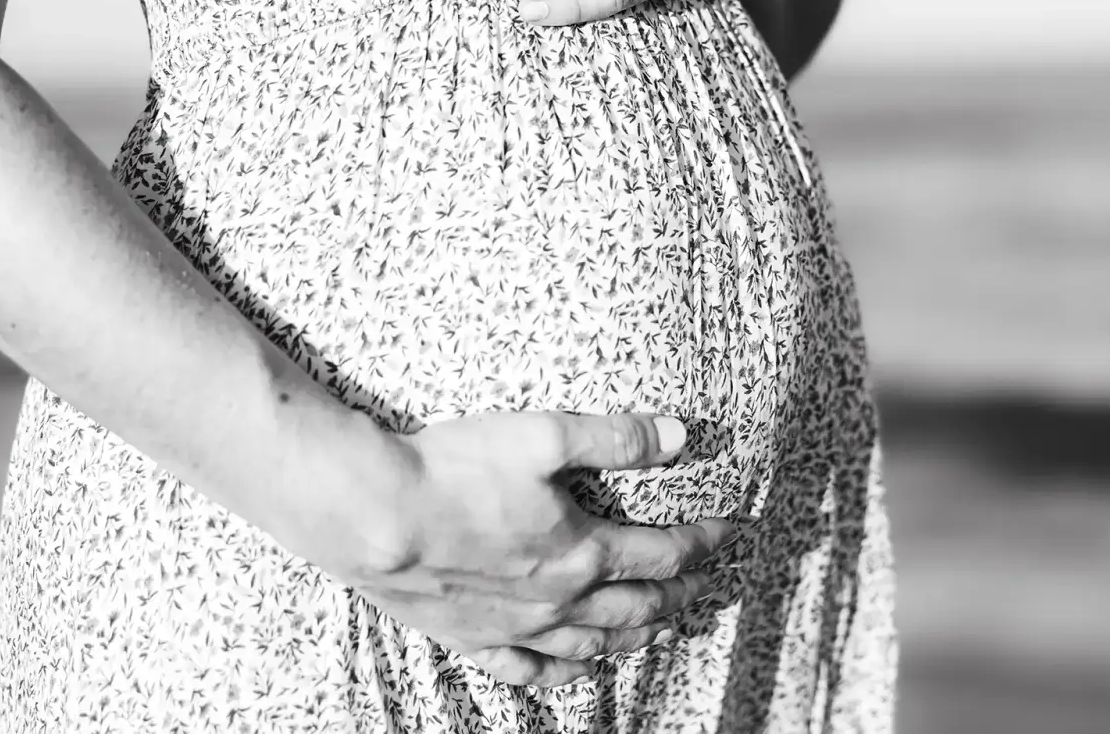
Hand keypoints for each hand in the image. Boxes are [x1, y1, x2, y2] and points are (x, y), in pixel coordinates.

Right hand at [267, 405, 734, 688]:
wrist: (371, 515)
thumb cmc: (455, 468)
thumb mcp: (543, 434)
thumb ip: (616, 437)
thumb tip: (680, 435)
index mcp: (583, 551)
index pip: (666, 552)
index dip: (707, 542)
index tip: (738, 532)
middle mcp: (557, 601)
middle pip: (638, 607)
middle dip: (682, 595)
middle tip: (711, 587)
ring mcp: (514, 627)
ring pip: (591, 645)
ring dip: (634, 637)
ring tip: (659, 629)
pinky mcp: (470, 637)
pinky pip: (529, 671)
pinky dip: (563, 674)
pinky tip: (576, 670)